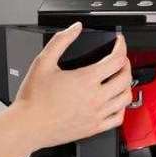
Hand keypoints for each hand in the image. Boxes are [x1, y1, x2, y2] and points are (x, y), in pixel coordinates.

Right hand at [13, 22, 132, 149]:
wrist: (28, 125)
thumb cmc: (34, 98)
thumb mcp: (43, 62)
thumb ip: (61, 41)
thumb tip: (75, 28)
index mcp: (86, 79)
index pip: (117, 59)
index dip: (121, 46)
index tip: (118, 42)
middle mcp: (96, 97)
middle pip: (125, 77)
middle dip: (126, 63)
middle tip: (120, 58)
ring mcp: (97, 114)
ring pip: (126, 98)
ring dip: (126, 85)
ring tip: (119, 78)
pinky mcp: (94, 128)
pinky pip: (118, 118)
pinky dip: (122, 107)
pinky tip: (114, 102)